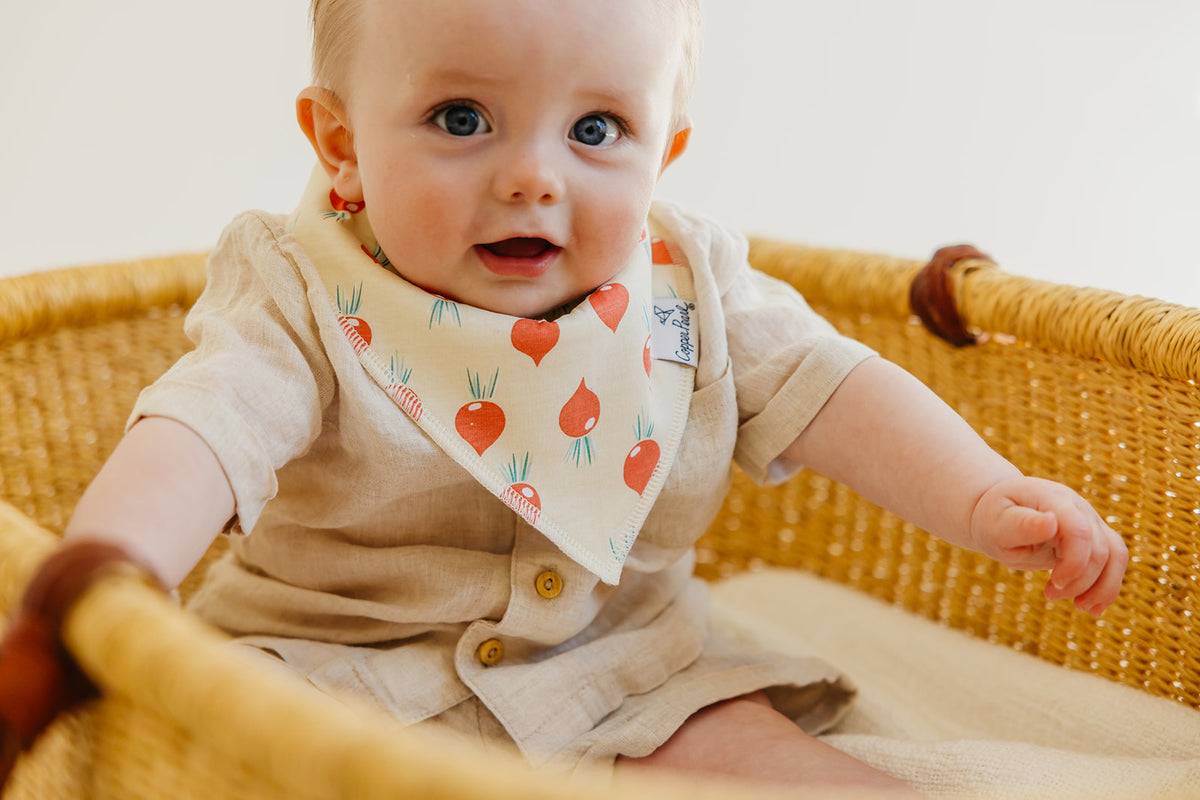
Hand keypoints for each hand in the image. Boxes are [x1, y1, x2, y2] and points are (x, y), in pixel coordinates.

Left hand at [969, 476, 1127, 615]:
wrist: (1000, 514)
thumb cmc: (994, 520)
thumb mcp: (996, 524)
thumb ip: (1022, 525)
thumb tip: (1051, 521)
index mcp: (1051, 499)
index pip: (1079, 529)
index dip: (1075, 562)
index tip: (1054, 583)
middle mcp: (1077, 506)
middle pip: (1098, 548)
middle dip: (1079, 580)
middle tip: (1050, 595)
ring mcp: (1089, 520)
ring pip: (1115, 555)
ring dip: (1101, 587)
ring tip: (1080, 607)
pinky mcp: (1094, 536)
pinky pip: (1114, 561)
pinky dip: (1108, 586)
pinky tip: (1094, 608)